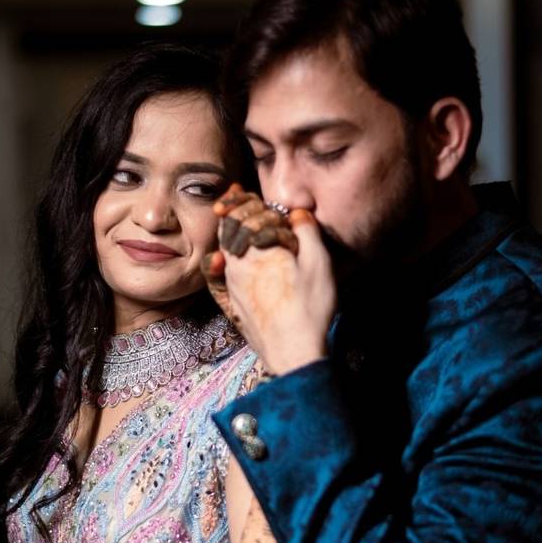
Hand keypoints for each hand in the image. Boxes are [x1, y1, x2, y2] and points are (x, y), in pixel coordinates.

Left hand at [215, 196, 334, 374]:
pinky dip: (227, 255)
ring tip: (233, 220)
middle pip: (229, 228)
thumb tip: (297, 212)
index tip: (239, 189)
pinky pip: (224, 270)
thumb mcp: (318, 263)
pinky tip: (231, 257)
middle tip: (235, 197)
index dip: (243, 199)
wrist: (292, 353)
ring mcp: (233, 284)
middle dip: (234, 210)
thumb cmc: (308, 309)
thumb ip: (307, 232)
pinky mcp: (235, 301)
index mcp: (256, 249)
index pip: (243, 214)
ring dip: (230, 231)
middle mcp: (237, 264)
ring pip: (224, 248)